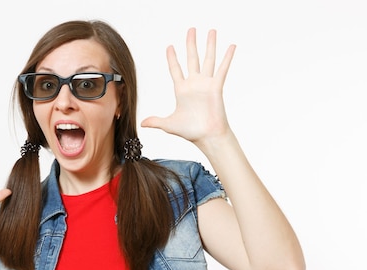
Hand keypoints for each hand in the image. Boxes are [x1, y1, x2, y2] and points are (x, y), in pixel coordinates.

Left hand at [141, 28, 235, 144]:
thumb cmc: (190, 131)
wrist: (206, 136)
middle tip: (191, 30)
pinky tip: (231, 46)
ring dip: (209, 45)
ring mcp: (205, 84)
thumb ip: (156, 121)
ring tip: (210, 31)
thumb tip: (142, 123)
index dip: (172, 58)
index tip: (170, 46)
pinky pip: (222, 69)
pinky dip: (227, 58)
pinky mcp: (216, 87)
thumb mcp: (169, 124)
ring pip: (208, 59)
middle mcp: (194, 84)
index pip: (175, 69)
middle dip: (190, 44)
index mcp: (181, 90)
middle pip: (192, 58)